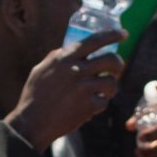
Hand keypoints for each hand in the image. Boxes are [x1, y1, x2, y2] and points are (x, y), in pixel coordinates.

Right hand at [8, 28, 124, 145]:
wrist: (32, 122)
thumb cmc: (34, 95)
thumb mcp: (41, 69)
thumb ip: (57, 58)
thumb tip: (69, 49)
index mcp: (65, 58)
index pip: (95, 40)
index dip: (113, 35)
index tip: (124, 34)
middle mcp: (76, 70)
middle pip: (111, 60)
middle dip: (119, 64)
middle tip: (116, 69)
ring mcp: (84, 88)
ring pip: (112, 82)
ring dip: (110, 87)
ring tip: (102, 91)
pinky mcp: (88, 106)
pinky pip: (104, 102)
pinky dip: (99, 105)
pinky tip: (90, 107)